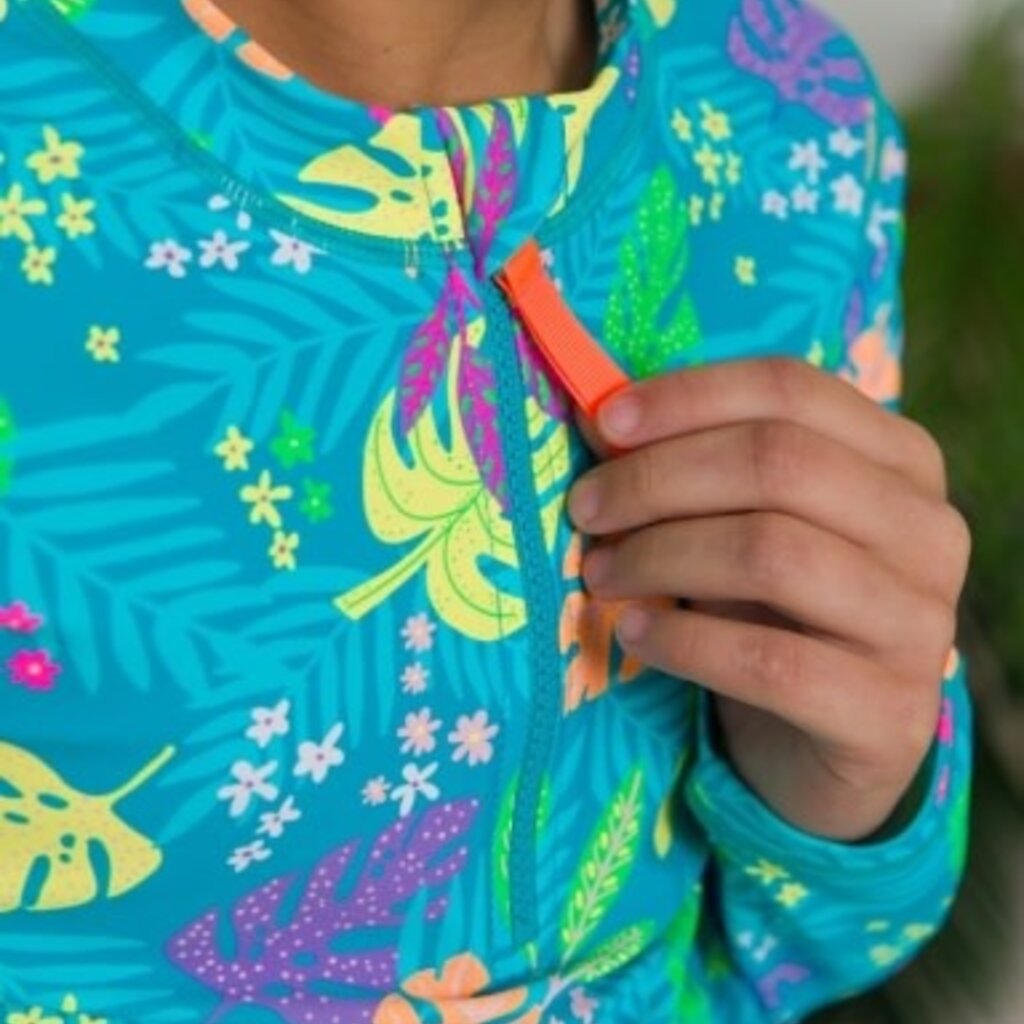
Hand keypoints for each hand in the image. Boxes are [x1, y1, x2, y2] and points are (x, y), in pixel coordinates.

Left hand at [568, 358, 969, 841]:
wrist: (819, 741)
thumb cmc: (771, 610)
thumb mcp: (737, 524)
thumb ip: (688, 468)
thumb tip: (596, 413)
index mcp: (902, 461)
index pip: (792, 390)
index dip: (688, 398)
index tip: (604, 423)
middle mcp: (929, 531)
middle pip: (778, 464)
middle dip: (657, 479)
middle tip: (586, 508)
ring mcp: (921, 625)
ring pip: (771, 553)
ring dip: (659, 557)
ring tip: (600, 574)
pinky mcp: (889, 714)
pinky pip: (767, 662)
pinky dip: (681, 641)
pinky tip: (633, 636)